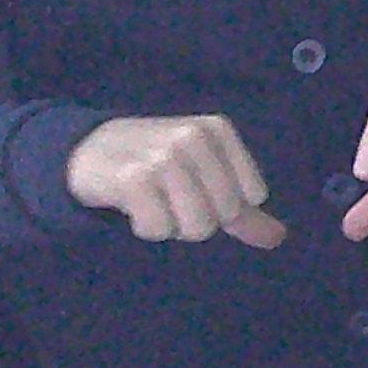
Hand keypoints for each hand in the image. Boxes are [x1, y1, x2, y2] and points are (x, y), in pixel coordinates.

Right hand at [67, 114, 285, 245]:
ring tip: (151, 199)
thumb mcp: (203, 176)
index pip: (252, 196)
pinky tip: (132, 205)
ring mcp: (165, 156)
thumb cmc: (154, 164)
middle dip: (195, 217)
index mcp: (217, 130)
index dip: (223, 205)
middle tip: (167, 195)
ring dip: (170, 225)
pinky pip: (160, 229)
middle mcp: (194, 137)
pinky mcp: (134, 178)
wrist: (88, 151)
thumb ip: (242, 209)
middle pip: (224, 215)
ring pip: (196, 226)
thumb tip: (279, 237)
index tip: (194, 188)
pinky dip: (146, 227)